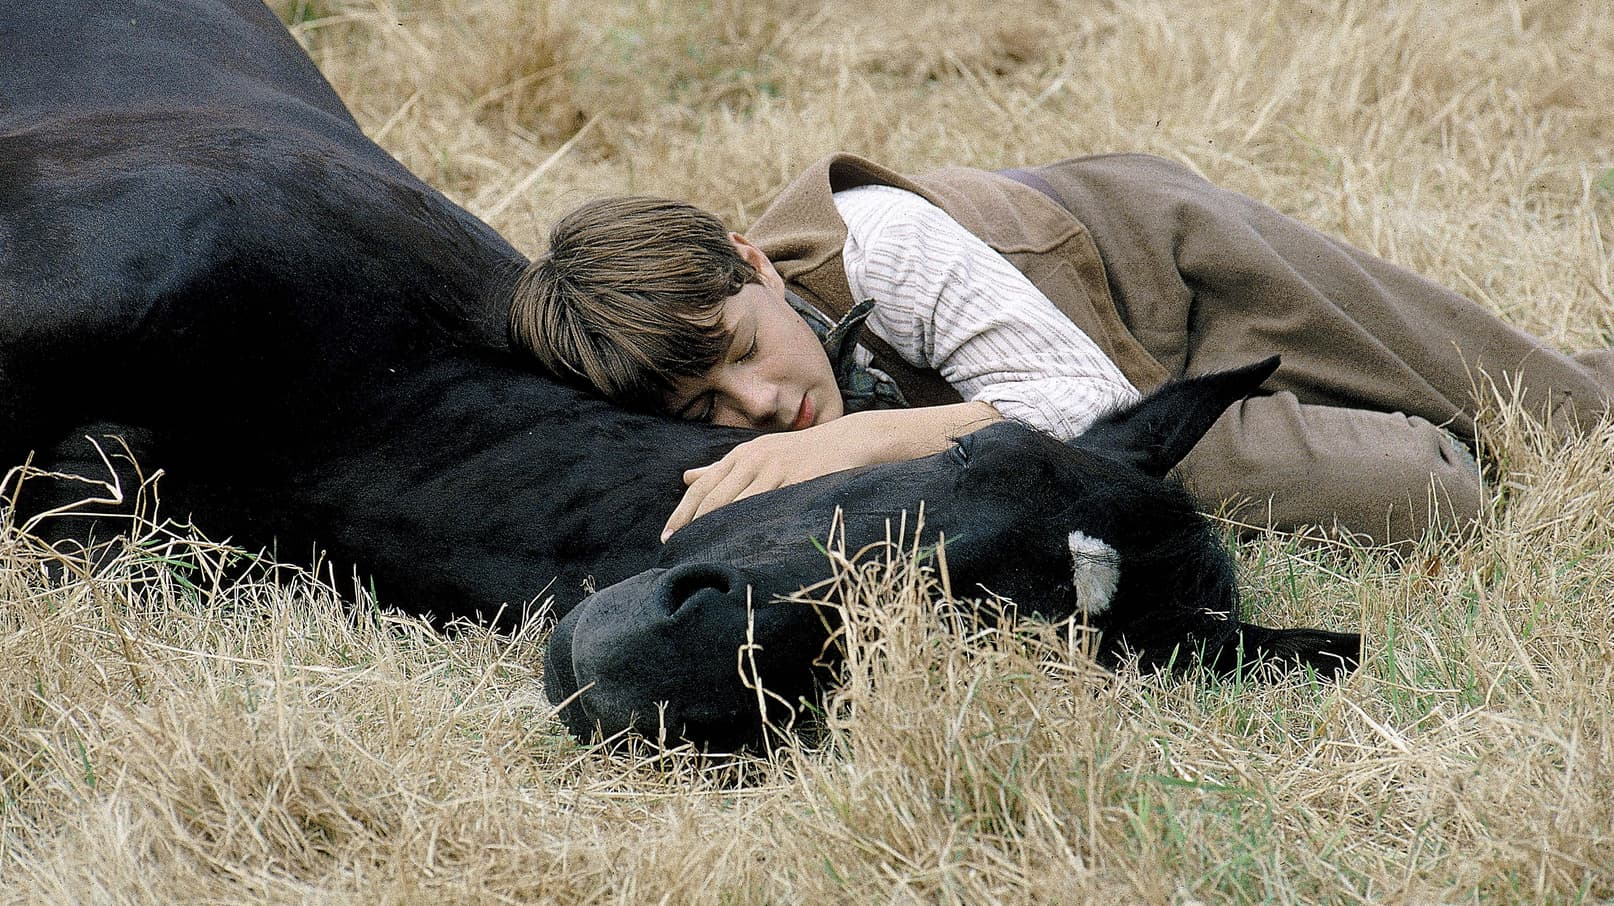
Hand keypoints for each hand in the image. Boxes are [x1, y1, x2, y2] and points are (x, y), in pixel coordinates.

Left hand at [660, 401, 1000, 540]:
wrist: (854, 441)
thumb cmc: (806, 453)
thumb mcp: (761, 455)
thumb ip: (723, 468)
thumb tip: (687, 476)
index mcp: (743, 455)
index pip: (703, 487)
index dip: (683, 513)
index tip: (666, 537)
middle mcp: (754, 459)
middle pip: (711, 495)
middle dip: (689, 523)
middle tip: (671, 550)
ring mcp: (775, 468)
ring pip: (734, 502)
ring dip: (712, 527)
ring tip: (696, 552)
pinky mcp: (796, 479)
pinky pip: (767, 504)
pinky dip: (748, 523)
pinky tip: (737, 541)